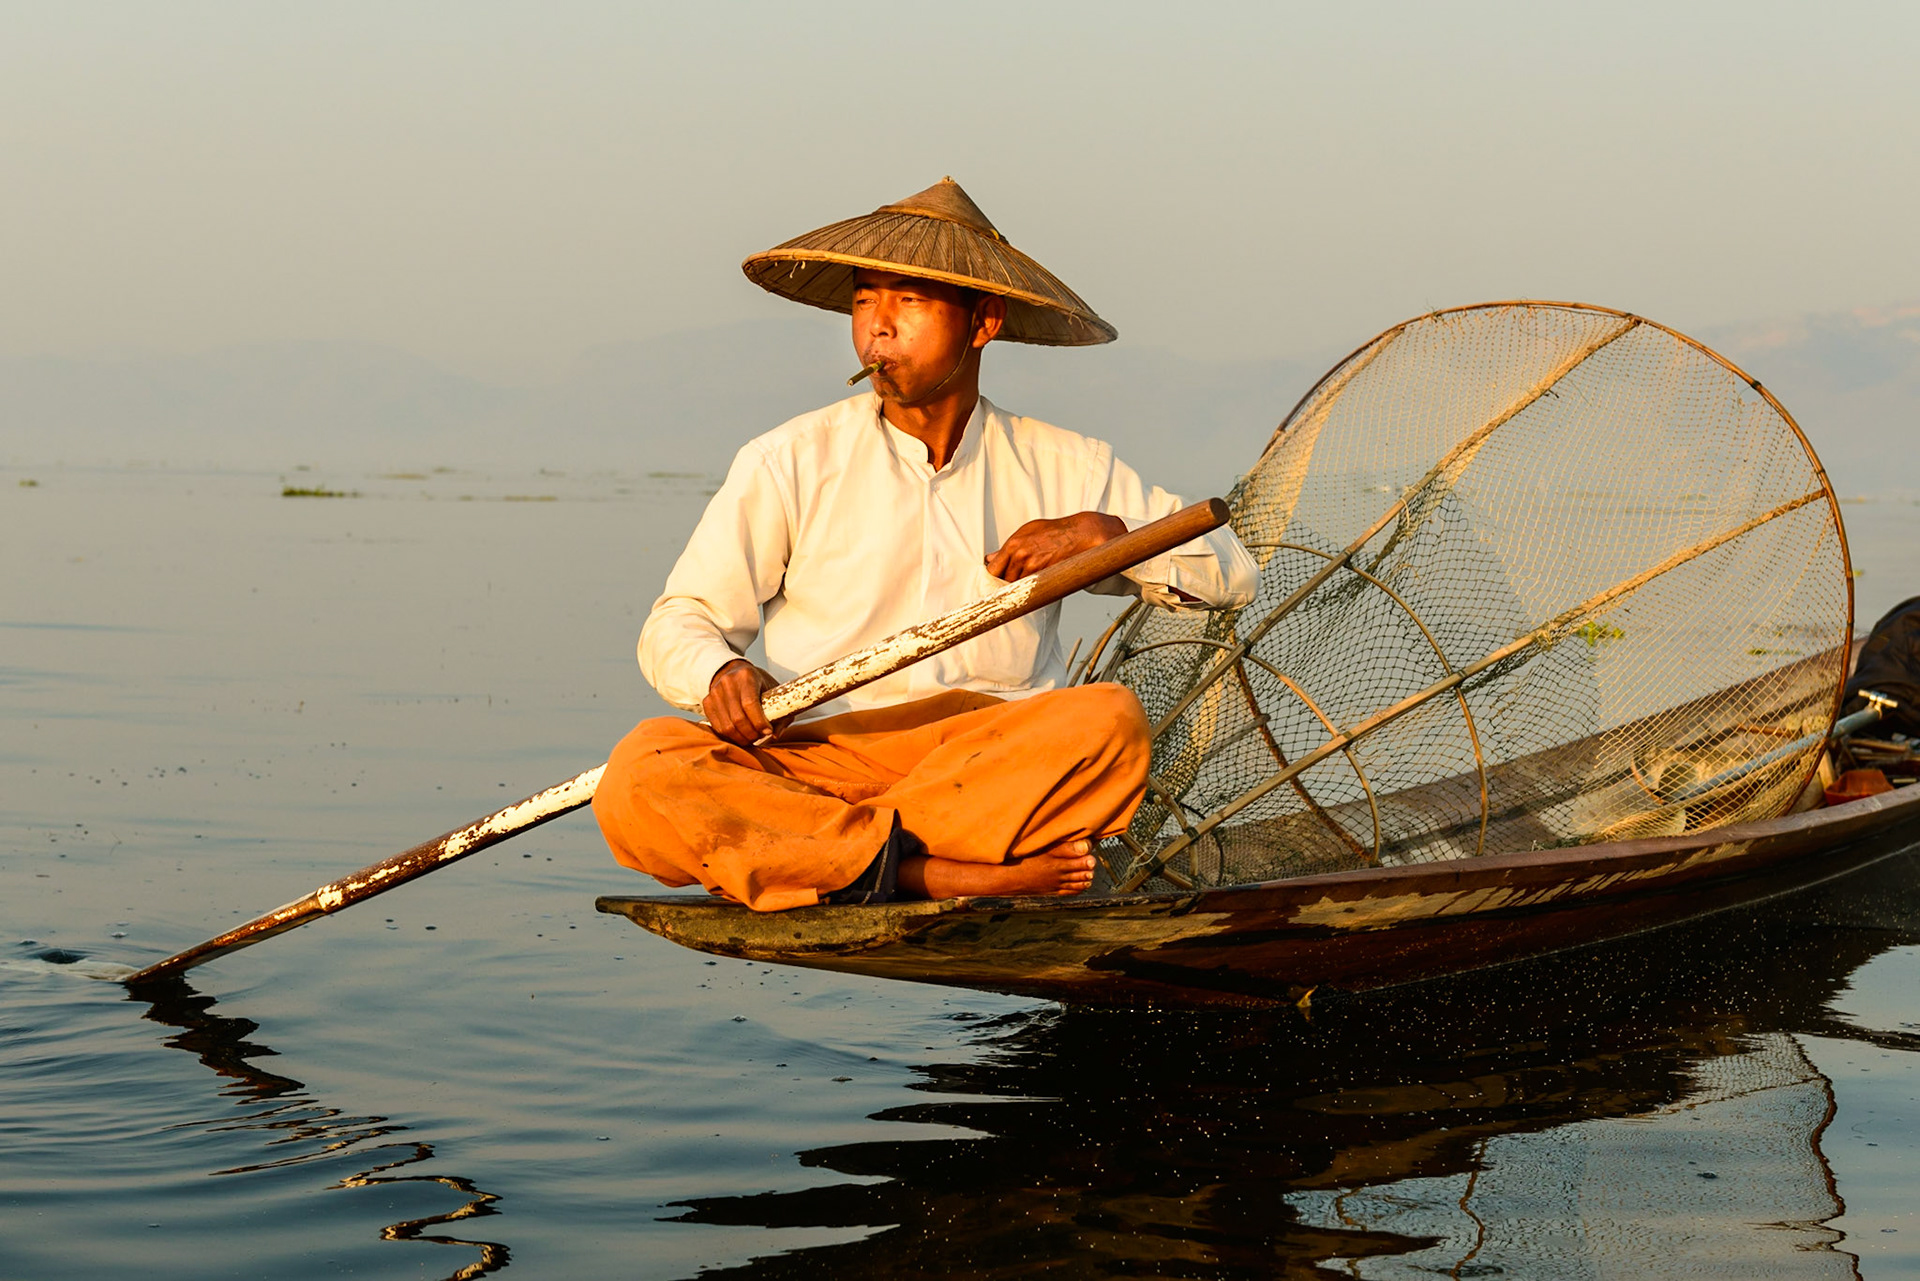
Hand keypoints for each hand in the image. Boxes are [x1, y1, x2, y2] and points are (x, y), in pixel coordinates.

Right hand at [703, 659, 785, 745]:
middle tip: (760, 736)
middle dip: (751, 734)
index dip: (759, 722)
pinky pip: (718, 728)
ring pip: (727, 727)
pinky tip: (740, 734)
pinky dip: (730, 736)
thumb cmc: (757, 683)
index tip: (768, 731)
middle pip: (738, 718)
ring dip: (741, 738)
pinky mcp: (707, 702)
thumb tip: (775, 735)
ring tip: (751, 737)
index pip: (750, 704)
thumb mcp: (773, 691)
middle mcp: (728, 683)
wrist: (734, 671)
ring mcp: (715, 692)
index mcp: (746, 677)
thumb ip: (780, 713)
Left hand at [985, 511, 1128, 581]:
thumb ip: (1008, 547)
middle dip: (1005, 583)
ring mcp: (1033, 568)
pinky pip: (1032, 589)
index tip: (995, 579)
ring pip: (1017, 588)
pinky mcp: (1045, 577)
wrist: (1078, 535)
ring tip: (1025, 583)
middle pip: (1003, 581)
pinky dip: (1031, 590)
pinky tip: (1035, 585)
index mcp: (1013, 545)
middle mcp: (1020, 557)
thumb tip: (991, 557)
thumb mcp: (1027, 532)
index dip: (994, 576)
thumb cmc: (1053, 532)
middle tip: (1011, 583)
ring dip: (1019, 588)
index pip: (993, 570)